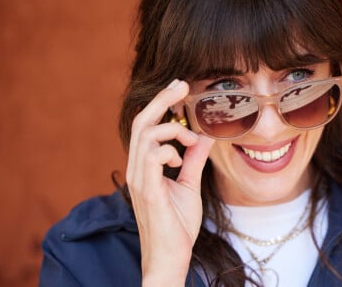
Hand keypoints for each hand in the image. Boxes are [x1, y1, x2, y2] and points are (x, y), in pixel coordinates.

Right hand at [125, 79, 214, 284]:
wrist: (169, 257)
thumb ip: (193, 160)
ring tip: (190, 137)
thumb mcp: (189, 185)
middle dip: (161, 100)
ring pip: (144, 134)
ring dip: (171, 128)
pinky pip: (152, 155)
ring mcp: (139, 178)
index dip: (160, 105)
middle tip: (181, 85)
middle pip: (140, 122)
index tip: (180, 89)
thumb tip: (205, 137)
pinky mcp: (147, 189)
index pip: (146, 126)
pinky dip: (169, 149)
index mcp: (144, 166)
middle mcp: (136, 169)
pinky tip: (180, 158)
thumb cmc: (176, 225)